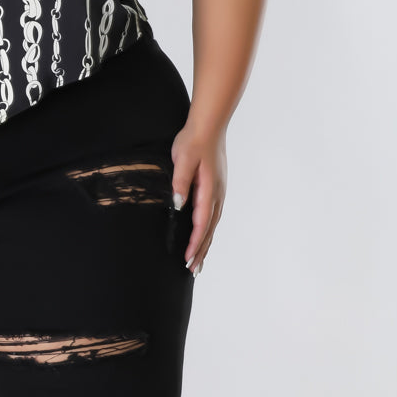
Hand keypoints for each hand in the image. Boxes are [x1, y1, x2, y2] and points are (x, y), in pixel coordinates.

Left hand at [170, 124, 226, 273]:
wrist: (209, 125)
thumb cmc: (194, 140)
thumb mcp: (183, 159)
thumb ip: (180, 181)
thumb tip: (178, 204)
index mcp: (208, 190)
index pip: (201, 223)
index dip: (194, 243)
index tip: (187, 259)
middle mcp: (217, 194)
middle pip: (209, 229)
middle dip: (201, 251)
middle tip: (193, 271)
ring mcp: (218, 192)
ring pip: (212, 224)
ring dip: (205, 244)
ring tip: (198, 261)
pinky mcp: (216, 188)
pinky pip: (213, 216)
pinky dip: (208, 231)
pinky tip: (204, 236)